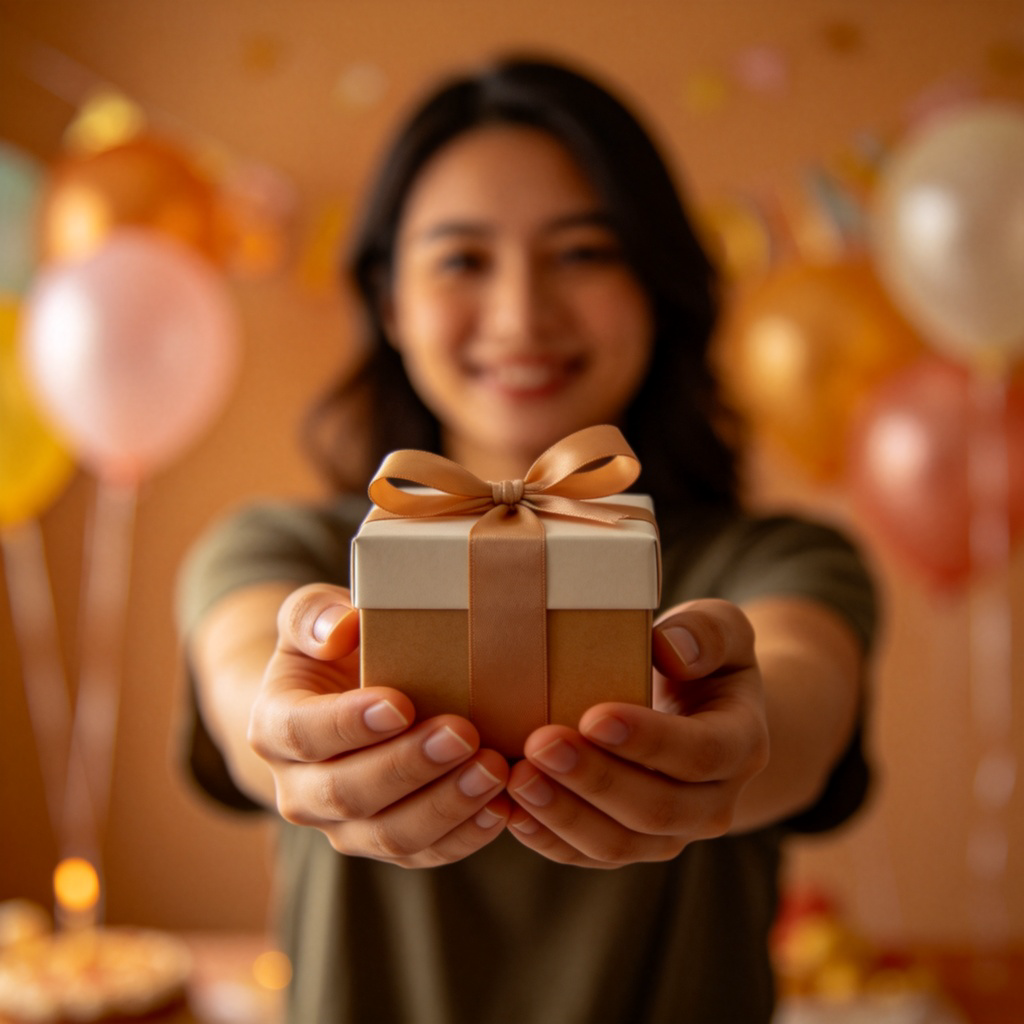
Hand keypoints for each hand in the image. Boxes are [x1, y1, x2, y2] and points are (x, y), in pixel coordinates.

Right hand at [247, 583, 510, 866]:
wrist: (341, 702)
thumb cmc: (334, 651)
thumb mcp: (312, 618)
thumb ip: (315, 615)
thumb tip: (340, 628)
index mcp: (273, 727)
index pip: (302, 733)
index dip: (349, 723)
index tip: (401, 703)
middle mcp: (297, 790)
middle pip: (347, 792)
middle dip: (409, 765)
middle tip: (463, 733)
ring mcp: (341, 827)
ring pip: (388, 835)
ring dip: (444, 805)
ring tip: (492, 770)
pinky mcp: (386, 845)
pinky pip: (424, 855)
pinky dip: (464, 836)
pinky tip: (500, 807)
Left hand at [505, 599, 768, 866]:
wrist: (700, 712)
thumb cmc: (700, 659)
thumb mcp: (720, 629)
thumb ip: (707, 632)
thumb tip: (671, 650)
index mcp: (741, 744)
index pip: (700, 753)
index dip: (648, 740)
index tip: (593, 717)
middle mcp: (713, 803)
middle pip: (657, 808)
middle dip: (595, 779)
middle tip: (541, 744)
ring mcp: (672, 834)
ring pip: (620, 844)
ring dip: (564, 814)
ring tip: (518, 779)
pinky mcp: (630, 845)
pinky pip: (588, 855)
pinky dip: (548, 838)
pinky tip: (510, 811)